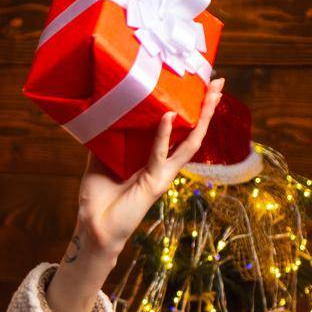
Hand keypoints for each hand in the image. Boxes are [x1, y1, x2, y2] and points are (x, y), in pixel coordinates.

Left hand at [69, 77, 224, 261]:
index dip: (188, 110)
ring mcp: (162, 174)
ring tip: (211, 94)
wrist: (94, 228)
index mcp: (152, 158)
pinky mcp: (154, 183)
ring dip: (201, 118)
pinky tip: (168, 116)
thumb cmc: (98, 199)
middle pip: (192, 132)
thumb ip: (109, 142)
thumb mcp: (100, 162)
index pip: (177, 130)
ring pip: (189, 142)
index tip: (196, 86)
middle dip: (207, 108)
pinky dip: (164, 136)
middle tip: (218, 82)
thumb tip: (105, 116)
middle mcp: (163, 165)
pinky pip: (160, 155)